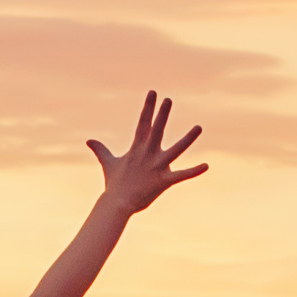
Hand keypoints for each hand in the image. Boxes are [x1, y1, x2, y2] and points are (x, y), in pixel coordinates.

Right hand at [88, 91, 206, 213]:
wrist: (117, 203)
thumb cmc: (114, 184)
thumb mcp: (108, 163)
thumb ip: (101, 150)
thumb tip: (89, 141)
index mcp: (137, 148)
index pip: (143, 123)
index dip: (148, 107)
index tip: (153, 93)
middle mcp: (148, 154)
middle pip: (157, 130)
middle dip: (162, 115)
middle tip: (168, 100)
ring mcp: (156, 167)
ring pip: (176, 150)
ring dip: (188, 139)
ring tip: (199, 127)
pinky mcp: (163, 181)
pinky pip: (181, 175)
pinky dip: (194, 171)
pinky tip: (206, 165)